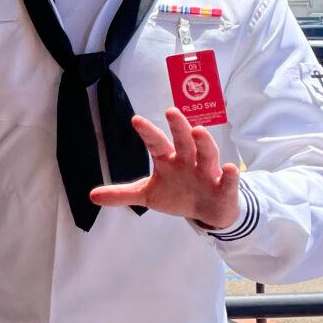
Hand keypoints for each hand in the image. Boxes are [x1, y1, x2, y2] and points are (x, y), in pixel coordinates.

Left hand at [90, 107, 239, 228]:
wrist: (208, 210)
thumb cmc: (178, 194)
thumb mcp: (148, 195)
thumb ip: (122, 194)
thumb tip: (91, 196)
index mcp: (169, 160)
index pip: (156, 143)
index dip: (147, 132)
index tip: (135, 120)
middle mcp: (188, 160)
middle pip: (183, 141)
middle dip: (178, 127)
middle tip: (171, 112)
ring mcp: (207, 172)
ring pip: (207, 154)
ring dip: (204, 143)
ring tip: (198, 131)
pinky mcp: (224, 187)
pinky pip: (228, 181)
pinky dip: (231, 175)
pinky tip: (231, 168)